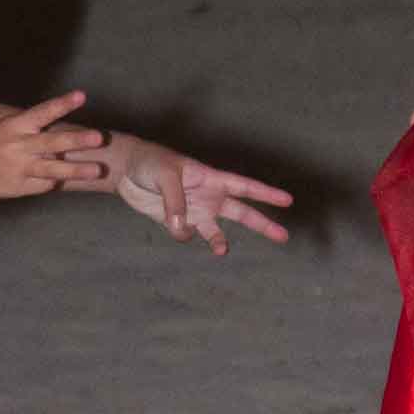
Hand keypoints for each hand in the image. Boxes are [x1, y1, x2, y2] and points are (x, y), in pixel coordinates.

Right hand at [0, 91, 106, 204]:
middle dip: (77, 140)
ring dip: (77, 170)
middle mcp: (18, 146)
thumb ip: (33, 131)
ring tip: (99, 170)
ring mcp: (18, 169)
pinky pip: (43, 185)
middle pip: (52, 143)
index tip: (82, 95)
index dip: (62, 103)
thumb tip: (66, 132)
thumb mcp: (6, 128)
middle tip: (100, 137)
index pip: (43, 112)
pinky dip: (53, 181)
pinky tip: (58, 179)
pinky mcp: (17, 188)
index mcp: (15, 125)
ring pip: (52, 170)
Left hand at [101, 135, 292, 254]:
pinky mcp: (176, 221)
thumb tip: (183, 228)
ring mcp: (194, 210)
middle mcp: (208, 196)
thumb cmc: (150, 162)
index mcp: (212, 177)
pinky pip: (187, 234)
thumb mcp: (165, 175)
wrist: (125, 171)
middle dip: (263, 224)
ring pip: (217, 230)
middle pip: (242, 213)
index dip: (266, 194)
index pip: (245, 187)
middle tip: (283, 236)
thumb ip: (176, 201)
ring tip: (221, 251)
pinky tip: (174, 225)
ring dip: (220, 241)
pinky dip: (183, 235)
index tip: (288, 200)